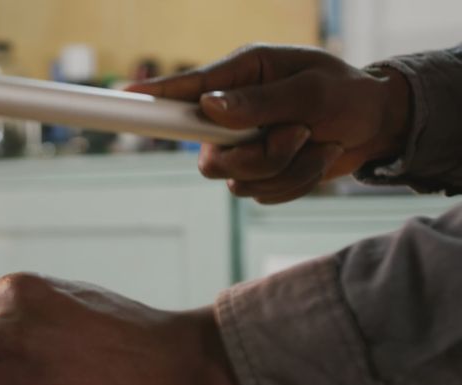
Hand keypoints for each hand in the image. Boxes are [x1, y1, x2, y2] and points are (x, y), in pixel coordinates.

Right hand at [127, 44, 411, 203]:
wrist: (377, 125)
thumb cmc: (347, 94)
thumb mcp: (311, 91)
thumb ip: (258, 102)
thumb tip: (209, 109)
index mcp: (241, 74)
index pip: (187, 88)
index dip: (153, 96)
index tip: (122, 95)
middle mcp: (232, 110)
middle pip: (209, 155)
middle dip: (257, 156)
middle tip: (298, 134)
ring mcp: (242, 144)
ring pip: (236, 180)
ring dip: (285, 169)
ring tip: (317, 142)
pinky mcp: (258, 171)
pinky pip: (260, 194)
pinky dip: (295, 183)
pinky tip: (316, 158)